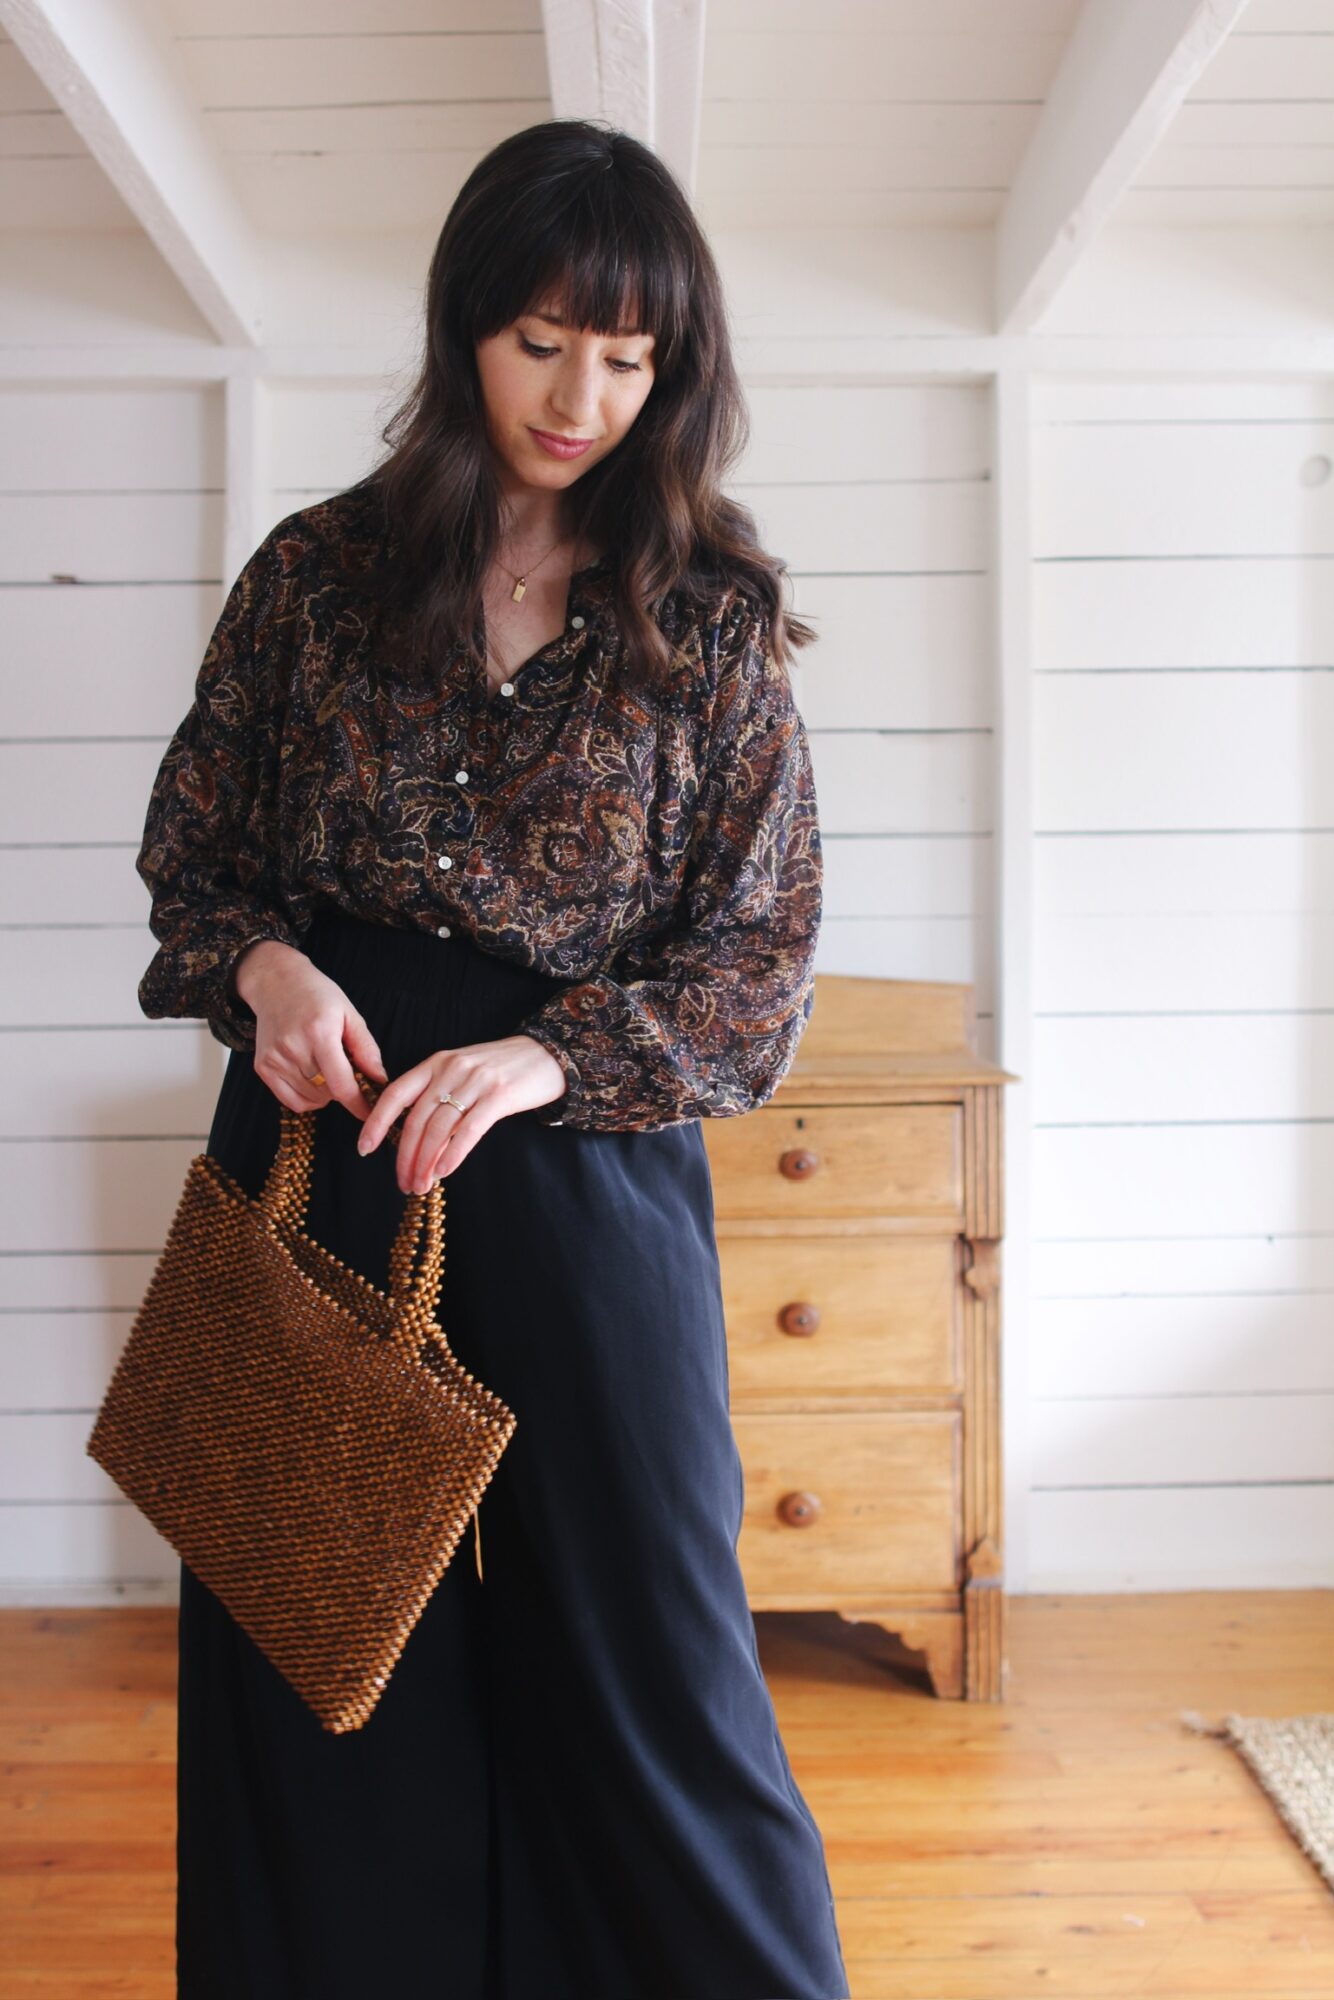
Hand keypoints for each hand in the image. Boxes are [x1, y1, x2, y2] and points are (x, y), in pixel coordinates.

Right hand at [232, 938, 387, 1122]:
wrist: (276, 983)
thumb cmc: (317, 996)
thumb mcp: (349, 1014)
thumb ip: (366, 1048)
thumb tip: (380, 1079)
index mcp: (319, 1033)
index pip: (342, 1085)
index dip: (359, 1105)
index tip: (372, 1112)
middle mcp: (293, 1048)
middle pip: (328, 1094)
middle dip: (344, 1090)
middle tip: (347, 1071)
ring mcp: (274, 1059)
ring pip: (311, 1100)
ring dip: (326, 1094)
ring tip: (326, 1067)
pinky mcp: (263, 1067)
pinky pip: (292, 1101)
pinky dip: (307, 1098)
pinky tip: (312, 1078)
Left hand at [355, 1034, 567, 1192]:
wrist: (546, 1054)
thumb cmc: (500, 1069)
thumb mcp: (462, 1072)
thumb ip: (438, 1095)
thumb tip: (414, 1138)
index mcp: (436, 1062)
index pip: (395, 1094)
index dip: (376, 1123)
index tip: (364, 1149)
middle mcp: (451, 1069)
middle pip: (417, 1119)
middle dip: (405, 1156)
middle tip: (404, 1183)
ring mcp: (475, 1081)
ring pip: (439, 1128)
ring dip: (426, 1162)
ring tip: (422, 1184)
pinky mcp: (499, 1096)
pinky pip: (469, 1130)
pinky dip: (453, 1154)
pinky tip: (443, 1172)